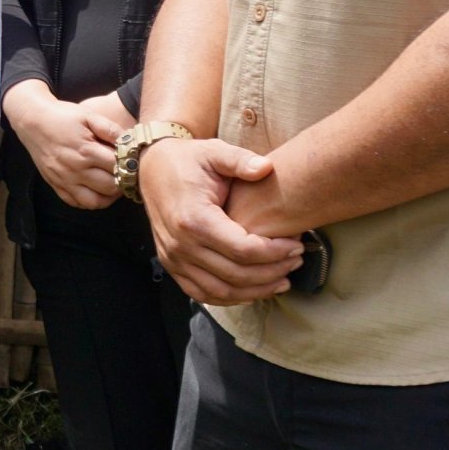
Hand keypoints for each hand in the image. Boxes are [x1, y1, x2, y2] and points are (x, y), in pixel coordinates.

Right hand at [5, 85, 136, 209]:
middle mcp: (75, 169)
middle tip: (128, 173)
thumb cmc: (62, 116)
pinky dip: (91, 201)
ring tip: (115, 183)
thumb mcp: (88, 115)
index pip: (119, 166)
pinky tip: (98, 190)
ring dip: (110, 196)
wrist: (32, 121)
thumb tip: (130, 142)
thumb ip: (110, 129)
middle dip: (123, 181)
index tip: (134, 160)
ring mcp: (64, 180)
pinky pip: (77, 204)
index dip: (131, 164)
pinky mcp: (56, 186)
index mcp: (86, 151)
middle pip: (111, 187)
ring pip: (96, 202)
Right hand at [139, 138, 302, 305]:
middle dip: (273, 272)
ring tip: (282, 280)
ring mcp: (173, 258)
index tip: (297, 245)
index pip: (243, 249)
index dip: (275, 253)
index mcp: (194, 218)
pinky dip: (230, 298)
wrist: (151, 168)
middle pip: (236, 275)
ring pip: (220, 291)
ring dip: (255, 291)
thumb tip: (266, 168)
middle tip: (296, 261)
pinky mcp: (171, 264)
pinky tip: (253, 290)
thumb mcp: (213, 152)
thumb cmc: (187, 161)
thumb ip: (240, 160)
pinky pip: (202, 294)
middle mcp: (180, 244)